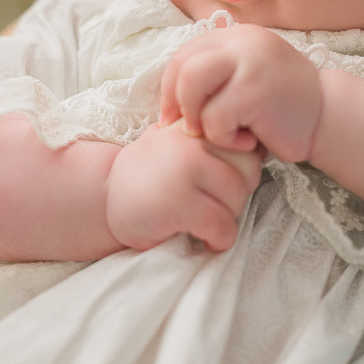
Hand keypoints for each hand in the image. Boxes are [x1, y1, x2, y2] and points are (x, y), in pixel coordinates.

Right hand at [105, 120, 261, 251]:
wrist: (104, 197)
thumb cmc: (151, 172)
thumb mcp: (179, 141)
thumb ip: (211, 138)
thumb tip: (258, 142)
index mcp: (195, 124)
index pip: (246, 144)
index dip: (242, 168)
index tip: (221, 183)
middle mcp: (191, 141)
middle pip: (248, 172)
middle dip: (238, 195)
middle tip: (214, 205)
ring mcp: (184, 171)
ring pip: (237, 199)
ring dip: (228, 219)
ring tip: (205, 220)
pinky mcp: (178, 204)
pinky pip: (222, 226)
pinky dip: (219, 239)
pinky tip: (202, 237)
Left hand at [160, 24, 322, 162]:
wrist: (328, 117)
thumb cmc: (281, 107)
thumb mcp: (245, 78)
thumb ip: (216, 76)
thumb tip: (168, 99)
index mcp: (236, 36)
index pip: (184, 55)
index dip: (170, 88)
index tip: (173, 116)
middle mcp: (241, 42)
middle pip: (182, 67)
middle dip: (178, 104)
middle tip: (192, 130)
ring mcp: (249, 62)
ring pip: (191, 86)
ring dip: (198, 120)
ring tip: (221, 133)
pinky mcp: (255, 89)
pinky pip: (215, 118)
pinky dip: (225, 138)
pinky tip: (248, 141)